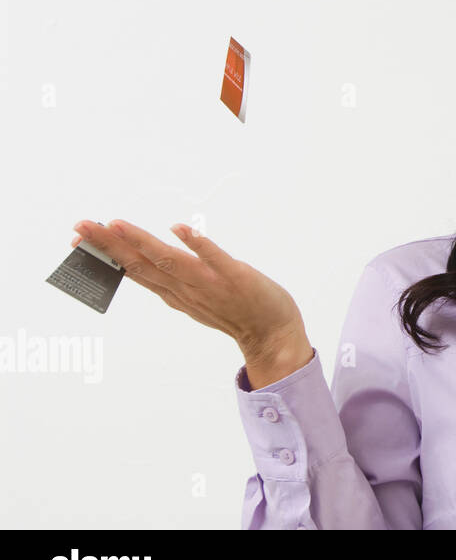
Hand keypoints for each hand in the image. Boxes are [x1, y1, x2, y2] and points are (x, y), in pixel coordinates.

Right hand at [70, 218, 308, 362]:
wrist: (272, 335)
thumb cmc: (234, 311)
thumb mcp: (191, 299)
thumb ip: (168, 280)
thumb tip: (141, 261)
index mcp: (174, 292)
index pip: (134, 270)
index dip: (106, 254)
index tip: (79, 237)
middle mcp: (186, 288)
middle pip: (142, 264)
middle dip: (110, 245)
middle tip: (81, 226)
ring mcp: (210, 283)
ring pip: (170, 260)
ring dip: (143, 242)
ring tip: (116, 224)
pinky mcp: (236, 277)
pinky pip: (215, 259)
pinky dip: (197, 244)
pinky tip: (179, 228)